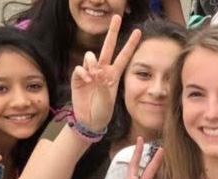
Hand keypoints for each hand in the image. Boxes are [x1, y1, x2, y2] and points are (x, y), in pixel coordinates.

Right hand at [71, 15, 141, 131]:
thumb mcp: (108, 99)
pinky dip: (82, 72)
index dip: (130, 44)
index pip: (124, 56)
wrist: (90, 121)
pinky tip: (86, 80)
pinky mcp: (78, 78)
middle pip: (108, 47)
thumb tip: (97, 72)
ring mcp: (90, 73)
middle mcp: (102, 71)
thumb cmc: (103, 111)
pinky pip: (79, 68)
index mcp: (114, 75)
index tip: (139, 32)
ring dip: (91, 62)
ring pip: (90, 56)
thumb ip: (104, 85)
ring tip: (93, 74)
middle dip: (112, 32)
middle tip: (117, 17)